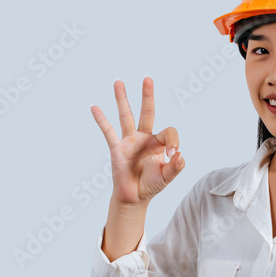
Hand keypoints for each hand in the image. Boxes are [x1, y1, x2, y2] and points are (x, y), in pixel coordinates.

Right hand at [90, 77, 184, 206]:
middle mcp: (144, 138)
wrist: (134, 197)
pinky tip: (95, 107)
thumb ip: (176, 167)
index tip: (173, 155)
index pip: (169, 132)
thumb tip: (180, 155)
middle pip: (147, 112)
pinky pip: (108, 132)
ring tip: (118, 82)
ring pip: (126, 116)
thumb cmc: (152, 185)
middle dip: (147, 96)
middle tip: (148, 79)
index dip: (174, 141)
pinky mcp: (117, 148)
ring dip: (122, 99)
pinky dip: (101, 120)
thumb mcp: (168, 177)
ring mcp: (129, 141)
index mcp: (159, 143)